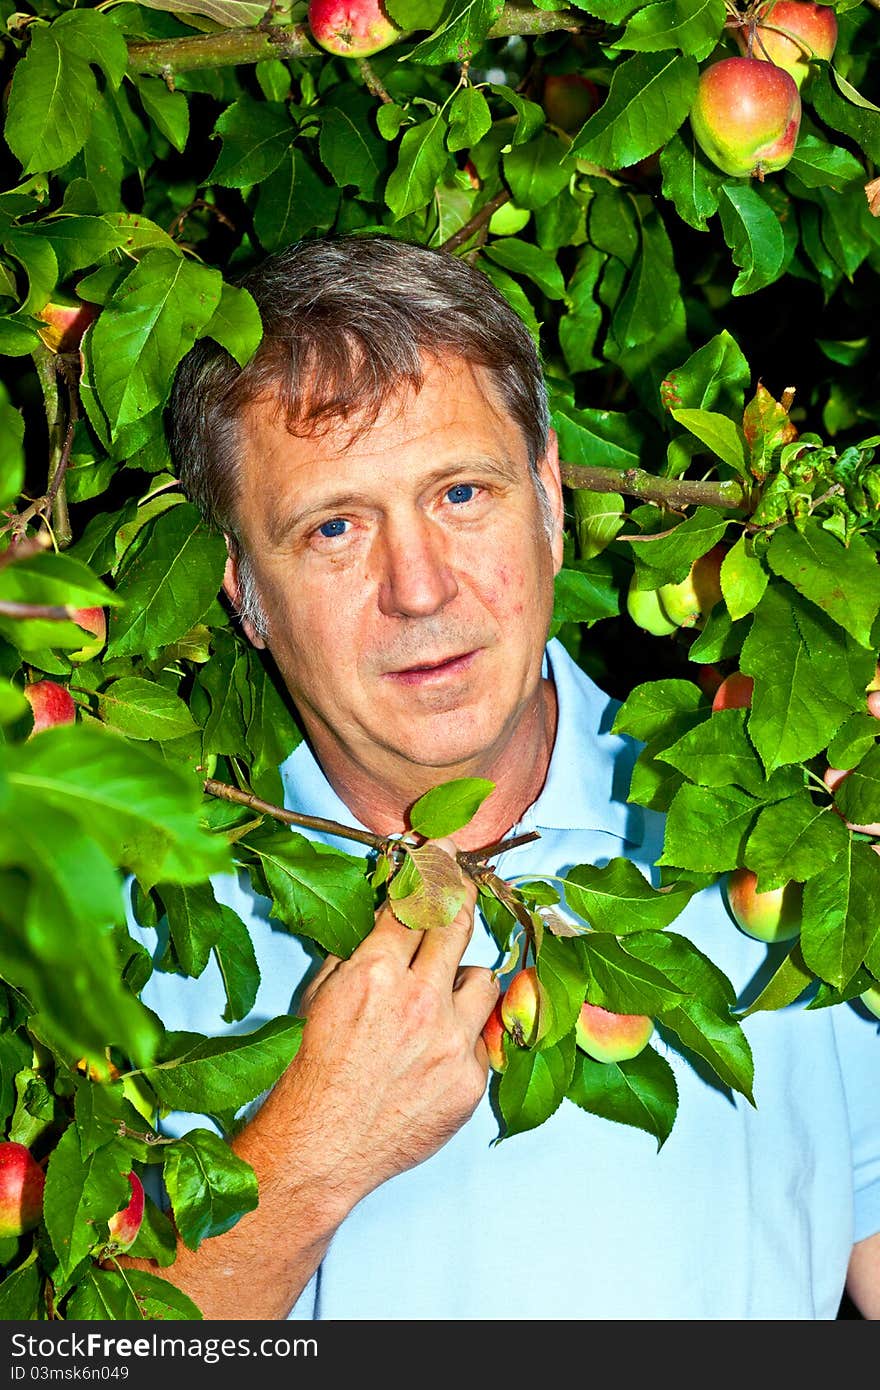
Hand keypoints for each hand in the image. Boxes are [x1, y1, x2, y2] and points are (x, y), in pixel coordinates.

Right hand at [272, 837, 498, 1214]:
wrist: (319, 1148)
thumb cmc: (309, 1071)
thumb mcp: (319, 995)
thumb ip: (357, 951)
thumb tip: (387, 913)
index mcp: (376, 972)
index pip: (417, 902)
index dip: (430, 874)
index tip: (441, 856)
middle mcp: (421, 1000)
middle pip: (459, 925)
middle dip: (460, 900)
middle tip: (463, 887)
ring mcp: (452, 1042)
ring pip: (483, 979)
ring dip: (463, 980)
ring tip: (439, 998)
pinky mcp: (470, 1079)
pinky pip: (482, 1036)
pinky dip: (463, 1036)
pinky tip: (435, 1051)